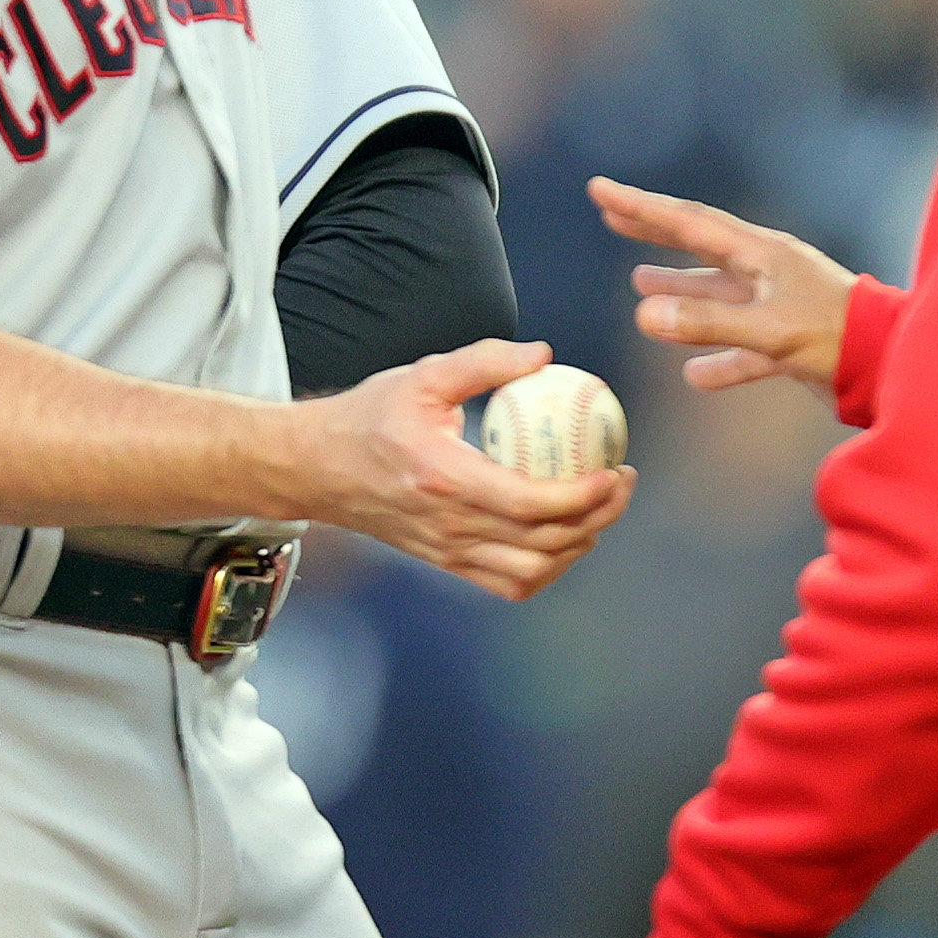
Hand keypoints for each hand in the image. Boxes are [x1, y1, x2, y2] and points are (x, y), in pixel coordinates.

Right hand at [282, 340, 633, 599]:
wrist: (316, 468)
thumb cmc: (371, 416)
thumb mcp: (424, 375)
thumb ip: (485, 360)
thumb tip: (545, 355)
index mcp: (445, 478)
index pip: (529, 503)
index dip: (583, 496)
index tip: (614, 468)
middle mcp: (448, 524)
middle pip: (543, 543)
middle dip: (597, 517)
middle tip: (621, 481)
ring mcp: (447, 551)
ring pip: (531, 572)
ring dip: (577, 546)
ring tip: (599, 508)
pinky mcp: (445, 563)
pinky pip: (508, 583)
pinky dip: (547, 569)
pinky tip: (565, 536)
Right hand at [592, 178, 856, 397]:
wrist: (894, 369)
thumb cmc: (839, 339)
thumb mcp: (770, 330)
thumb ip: (708, 323)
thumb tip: (644, 314)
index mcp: (763, 254)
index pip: (690, 223)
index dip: (641, 208)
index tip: (600, 190)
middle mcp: (767, 272)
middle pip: (699, 245)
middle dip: (653, 231)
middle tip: (611, 215)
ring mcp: (779, 306)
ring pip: (718, 295)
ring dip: (680, 291)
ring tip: (640, 283)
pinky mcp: (791, 344)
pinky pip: (743, 349)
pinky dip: (718, 360)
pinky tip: (694, 375)